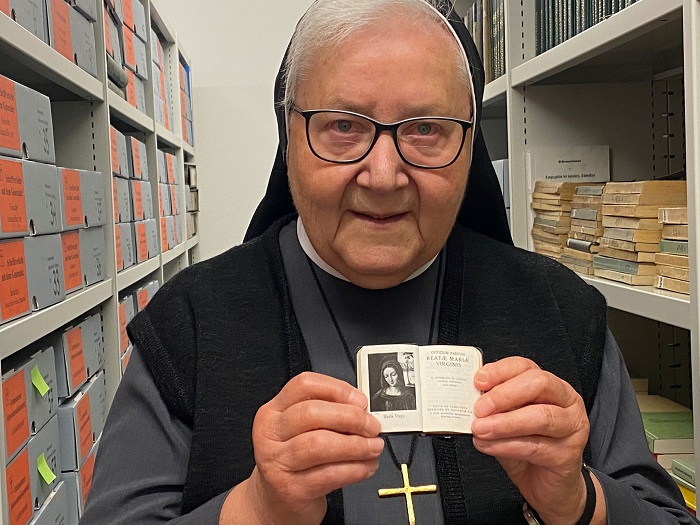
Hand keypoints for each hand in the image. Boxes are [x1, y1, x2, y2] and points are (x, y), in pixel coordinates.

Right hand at [221, 372, 383, 524]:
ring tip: (373, 448)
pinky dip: (354, 470)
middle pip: (312, 413)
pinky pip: (328, 475)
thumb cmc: (295, 460)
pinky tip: (365, 467)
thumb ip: (328, 415)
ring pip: (319, 444)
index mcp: (274, 411)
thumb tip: (364, 411)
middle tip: (372, 426)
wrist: (277, 500)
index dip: (337, 389)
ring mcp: (277, 461)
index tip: (360, 401)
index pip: (304, 385)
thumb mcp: (301, 430)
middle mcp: (270, 433)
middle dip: (351, 418)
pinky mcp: (290, 489)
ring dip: (356, 446)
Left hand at [471, 357, 595, 524]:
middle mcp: (565, 401)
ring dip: (504, 423)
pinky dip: (507, 445)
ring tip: (481, 429)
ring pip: (540, 416)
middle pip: (538, 384)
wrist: (545, 485)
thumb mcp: (505, 420)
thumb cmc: (527, 447)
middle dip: (504, 395)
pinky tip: (489, 446)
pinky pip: (536, 446)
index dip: (500, 371)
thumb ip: (492, 408)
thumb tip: (468, 399)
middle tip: (479, 409)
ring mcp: (572, 426)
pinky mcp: (570, 454)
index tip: (478, 381)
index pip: (525, 367)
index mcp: (548, 386)